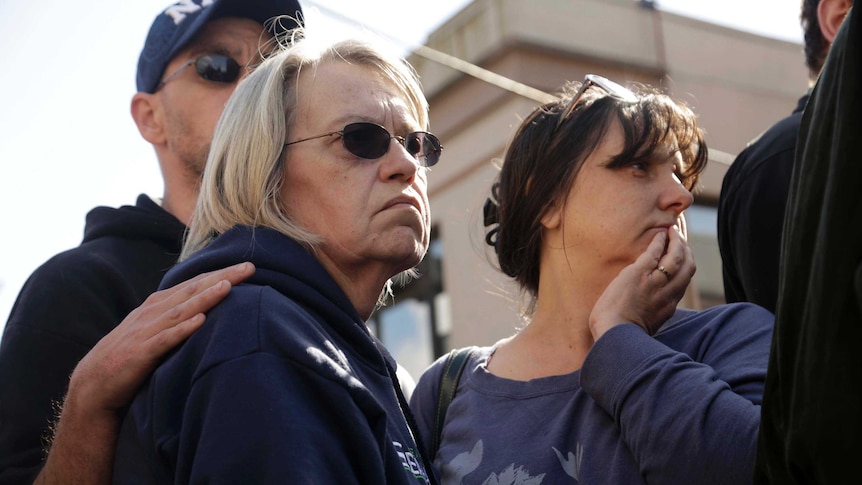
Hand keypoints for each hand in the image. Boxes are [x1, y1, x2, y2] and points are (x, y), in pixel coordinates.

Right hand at [65, 262, 254, 414]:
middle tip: (250, 267)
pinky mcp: (140, 354)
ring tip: (228, 287)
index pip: (194, 284)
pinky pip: (164, 340)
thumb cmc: (129, 356)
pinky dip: (182, 330)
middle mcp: (153, 313)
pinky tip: (200, 321)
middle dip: (222, 277)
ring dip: (205, 298)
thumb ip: (175, 317)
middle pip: (193, 290)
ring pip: (181, 311)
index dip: (221, 274)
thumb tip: (208, 308)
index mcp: (158, 305)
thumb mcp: (152, 330)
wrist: (94, 385)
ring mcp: (146, 332)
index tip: (248, 266)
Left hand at [589, 226, 694, 337]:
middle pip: (688, 267)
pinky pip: (655, 253)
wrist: (613, 334)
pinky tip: (660, 235)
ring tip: (672, 232)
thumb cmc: (621, 334)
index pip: (684, 282)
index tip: (683, 257)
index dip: (686, 267)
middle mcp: (667, 293)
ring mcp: (655, 282)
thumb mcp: (645, 325)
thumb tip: (648, 311)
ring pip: (676, 257)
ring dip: (677, 241)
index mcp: (669, 306)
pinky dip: (660, 241)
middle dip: (687, 250)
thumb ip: (652, 314)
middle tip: (681, 239)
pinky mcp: (639, 274)